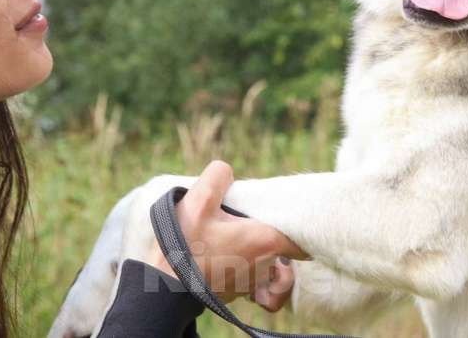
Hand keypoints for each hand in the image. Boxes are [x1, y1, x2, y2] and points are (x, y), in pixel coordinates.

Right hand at [146, 160, 306, 302]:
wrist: (165, 288)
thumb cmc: (184, 246)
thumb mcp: (198, 200)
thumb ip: (218, 176)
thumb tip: (227, 171)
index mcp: (264, 240)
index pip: (302, 234)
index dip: (301, 223)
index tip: (290, 213)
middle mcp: (266, 265)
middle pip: (284, 243)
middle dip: (269, 229)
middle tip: (244, 218)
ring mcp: (254, 283)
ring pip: (273, 264)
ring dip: (262, 252)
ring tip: (239, 240)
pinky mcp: (240, 295)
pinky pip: (264, 290)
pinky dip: (261, 282)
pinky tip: (246, 269)